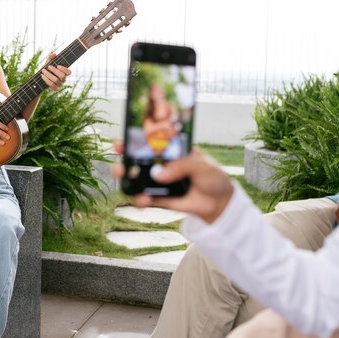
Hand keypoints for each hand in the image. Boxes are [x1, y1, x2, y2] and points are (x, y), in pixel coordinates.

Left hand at [40, 53, 70, 90]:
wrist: (41, 78)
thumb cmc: (47, 69)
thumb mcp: (48, 63)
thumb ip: (51, 58)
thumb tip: (54, 54)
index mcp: (64, 72)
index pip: (69, 72)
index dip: (64, 69)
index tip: (58, 65)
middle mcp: (63, 79)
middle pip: (62, 76)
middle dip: (55, 70)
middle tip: (49, 66)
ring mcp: (59, 84)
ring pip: (56, 80)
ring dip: (48, 74)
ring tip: (43, 70)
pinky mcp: (55, 88)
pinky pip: (51, 85)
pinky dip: (46, 79)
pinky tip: (42, 75)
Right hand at [113, 143, 233, 222]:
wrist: (218, 202)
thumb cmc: (212, 177)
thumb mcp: (202, 165)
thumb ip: (182, 166)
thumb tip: (159, 175)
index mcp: (171, 148)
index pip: (152, 138)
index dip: (137, 136)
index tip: (127, 135)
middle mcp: (161, 163)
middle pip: (138, 157)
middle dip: (125, 155)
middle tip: (120, 153)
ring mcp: (158, 180)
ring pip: (136, 177)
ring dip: (126, 176)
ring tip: (122, 175)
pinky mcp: (158, 198)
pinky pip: (144, 198)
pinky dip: (139, 199)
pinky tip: (141, 199)